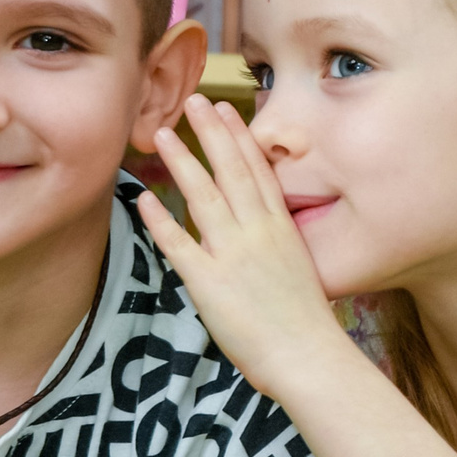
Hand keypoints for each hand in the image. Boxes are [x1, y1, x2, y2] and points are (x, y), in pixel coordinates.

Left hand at [135, 95, 348, 399]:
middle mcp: (258, 233)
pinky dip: (162, 219)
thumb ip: (279, 247)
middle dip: (212, 132)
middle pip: (232, 171)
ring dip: (183, 161)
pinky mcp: (210, 282)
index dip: (241, 138)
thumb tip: (265, 237)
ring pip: (205, 196)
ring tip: (164, 133)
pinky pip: (180, 244)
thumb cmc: (309, 325)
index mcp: (282, 230)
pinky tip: (146, 197)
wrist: (310, 357)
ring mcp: (234, 255)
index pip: (259, 172)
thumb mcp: (302, 270)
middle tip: (195, 99)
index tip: (228, 110)